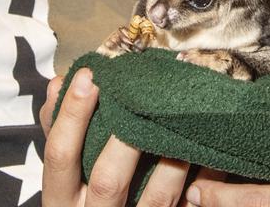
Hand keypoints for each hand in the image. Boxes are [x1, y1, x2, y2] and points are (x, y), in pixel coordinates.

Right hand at [41, 69, 191, 205]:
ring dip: (172, 159)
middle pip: (107, 180)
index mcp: (62, 199)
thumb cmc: (84, 195)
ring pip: (155, 196)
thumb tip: (59, 83)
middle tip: (141, 102)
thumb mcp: (65, 171)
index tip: (89, 76)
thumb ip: (59, 131)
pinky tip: (210, 156)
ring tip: (185, 123)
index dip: (72, 115)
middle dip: (126, 140)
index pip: (59, 156)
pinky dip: (201, 181)